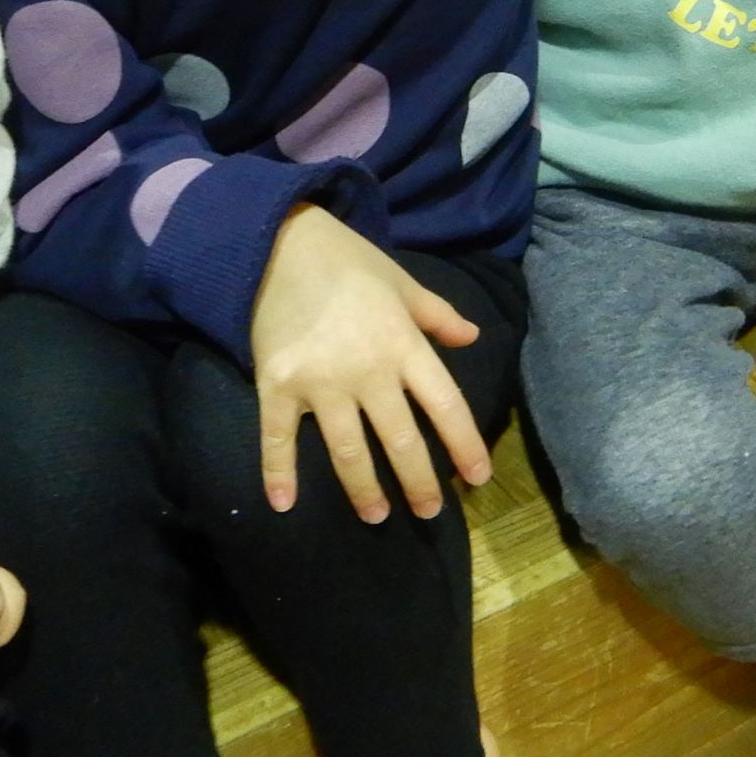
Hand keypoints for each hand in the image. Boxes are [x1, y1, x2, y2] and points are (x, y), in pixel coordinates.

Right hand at [247, 206, 494, 521]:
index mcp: (404, 345)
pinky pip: (278, 437)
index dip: (465, 445)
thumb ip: (438, 316)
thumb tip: (472, 338)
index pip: (446, 405)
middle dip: (419, 483)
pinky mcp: (278, 385)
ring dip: (364, 490)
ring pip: (348, 451)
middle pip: (401, 440)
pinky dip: (277, 473)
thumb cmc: (349, 262)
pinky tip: (281, 505)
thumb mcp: (403, 284)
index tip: (478, 479)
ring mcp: (321, 382)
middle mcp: (368, 370)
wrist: (280, 241)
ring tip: (377, 515)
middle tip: (429, 514)